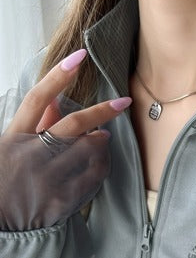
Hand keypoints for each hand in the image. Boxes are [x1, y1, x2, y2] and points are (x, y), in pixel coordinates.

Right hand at [0, 49, 131, 230]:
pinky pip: (93, 177)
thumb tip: (55, 98)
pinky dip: (101, 165)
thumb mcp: (10, 147)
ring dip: (102, 142)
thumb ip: (35, 124)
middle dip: (102, 111)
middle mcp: (32, 155)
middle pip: (73, 125)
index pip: (38, 99)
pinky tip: (102, 161)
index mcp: (15, 137)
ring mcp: (48, 178)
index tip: (79, 57)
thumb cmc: (5, 180)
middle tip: (122, 103)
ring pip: (89, 150)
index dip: (58, 76)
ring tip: (103, 139)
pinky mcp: (62, 200)